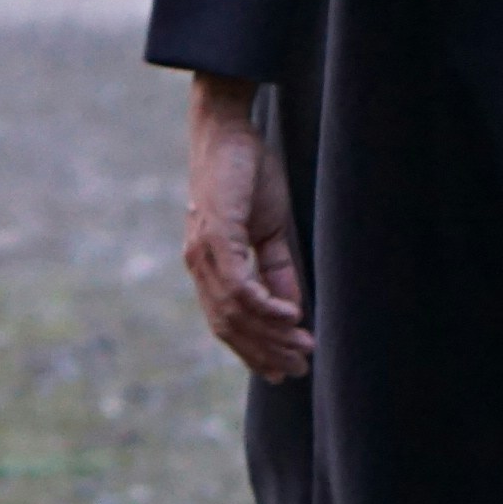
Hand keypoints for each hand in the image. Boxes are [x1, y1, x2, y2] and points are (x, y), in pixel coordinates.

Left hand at [183, 75, 312, 381]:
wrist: (228, 132)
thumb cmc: (247, 175)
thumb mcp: (269, 232)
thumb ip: (278, 272)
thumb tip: (294, 311)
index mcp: (209, 266)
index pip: (227, 322)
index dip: (254, 351)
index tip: (284, 371)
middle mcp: (200, 265)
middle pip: (230, 326)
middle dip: (266, 352)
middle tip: (299, 370)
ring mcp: (204, 253)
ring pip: (235, 312)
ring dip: (271, 335)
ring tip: (303, 346)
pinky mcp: (215, 236)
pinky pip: (240, 286)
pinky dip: (266, 306)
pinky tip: (292, 316)